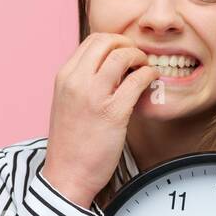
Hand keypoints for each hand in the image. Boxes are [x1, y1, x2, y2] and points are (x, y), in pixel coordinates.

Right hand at [41, 32, 161, 208]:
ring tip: (145, 69)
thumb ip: (83, 83)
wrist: (67, 174)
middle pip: (107, 41)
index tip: (125, 53)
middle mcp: (76, 81)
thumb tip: (109, 69)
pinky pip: (137, 81)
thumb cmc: (71, 143)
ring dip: (140, 57)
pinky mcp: (113, 112)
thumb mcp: (68, 103)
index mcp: (64, 77)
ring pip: (123, 55)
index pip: (92, 41)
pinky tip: (151, 82)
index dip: (114, 42)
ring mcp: (93, 96)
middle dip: (128, 44)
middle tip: (138, 58)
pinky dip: (149, 76)